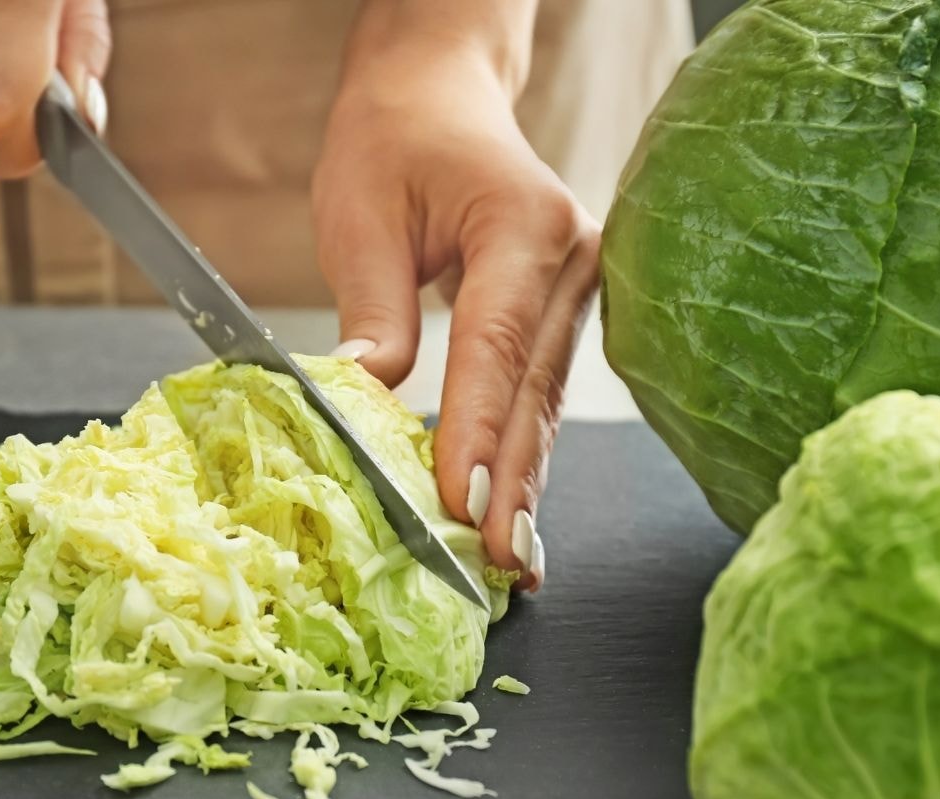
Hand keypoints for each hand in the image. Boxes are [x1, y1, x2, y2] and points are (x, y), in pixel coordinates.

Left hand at [314, 5, 600, 591]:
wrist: (439, 93)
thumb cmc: (394, 138)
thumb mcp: (359, 213)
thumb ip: (373, 310)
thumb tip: (371, 404)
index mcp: (524, 226)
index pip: (497, 347)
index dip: (478, 432)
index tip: (460, 504)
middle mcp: (573, 259)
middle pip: (536, 392)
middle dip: (514, 484)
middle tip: (499, 564)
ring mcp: (580, 287)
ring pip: (547, 404)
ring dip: (525, 483)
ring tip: (512, 562)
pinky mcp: (565, 312)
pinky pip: (541, 394)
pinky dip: (523, 453)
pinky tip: (515, 513)